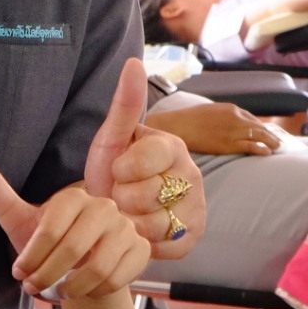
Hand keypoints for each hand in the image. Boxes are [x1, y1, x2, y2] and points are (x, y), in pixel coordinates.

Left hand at [0, 150, 150, 299]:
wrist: (84, 264)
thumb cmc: (48, 242)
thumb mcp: (18, 218)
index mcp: (73, 196)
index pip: (49, 229)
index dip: (30, 257)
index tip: (19, 272)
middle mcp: (104, 207)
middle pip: (71, 251)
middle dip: (46, 277)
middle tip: (33, 287)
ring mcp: (126, 229)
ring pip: (96, 270)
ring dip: (69, 289)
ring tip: (56, 291)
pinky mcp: (140, 251)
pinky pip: (114, 281)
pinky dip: (92, 293)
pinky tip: (83, 289)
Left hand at [84, 60, 206, 257]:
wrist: (113, 210)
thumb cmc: (112, 172)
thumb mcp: (111, 138)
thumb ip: (124, 104)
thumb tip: (134, 62)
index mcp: (174, 146)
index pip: (143, 161)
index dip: (121, 170)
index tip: (117, 170)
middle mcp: (192, 175)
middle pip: (147, 196)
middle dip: (123, 199)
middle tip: (122, 195)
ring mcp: (196, 207)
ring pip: (155, 224)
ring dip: (132, 223)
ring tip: (129, 213)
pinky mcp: (193, 236)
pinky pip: (164, 246)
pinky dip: (144, 243)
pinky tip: (139, 231)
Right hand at [144, 102, 280, 156]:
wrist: (177, 126)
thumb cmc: (188, 121)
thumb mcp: (208, 112)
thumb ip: (222, 117)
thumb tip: (228, 124)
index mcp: (230, 108)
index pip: (251, 118)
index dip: (261, 126)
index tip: (267, 132)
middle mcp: (235, 117)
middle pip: (258, 126)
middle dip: (270, 134)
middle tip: (280, 141)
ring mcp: (233, 130)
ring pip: (258, 135)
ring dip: (270, 141)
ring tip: (278, 147)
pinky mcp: (229, 143)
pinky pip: (250, 146)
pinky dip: (261, 148)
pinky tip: (268, 152)